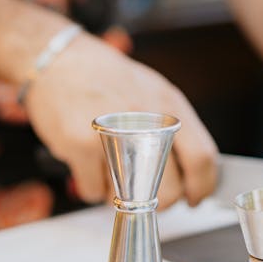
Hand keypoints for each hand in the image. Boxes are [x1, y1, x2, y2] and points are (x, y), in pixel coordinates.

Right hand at [25, 31, 217, 207]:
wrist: (60, 61)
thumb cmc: (108, 80)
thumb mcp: (155, 92)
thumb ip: (175, 130)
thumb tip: (194, 172)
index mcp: (170, 105)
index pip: (202, 158)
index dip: (202, 187)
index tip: (195, 198)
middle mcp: (146, 119)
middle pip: (169, 188)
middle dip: (159, 200)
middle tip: (147, 193)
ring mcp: (113, 134)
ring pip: (129, 197)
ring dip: (119, 192)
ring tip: (110, 165)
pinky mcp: (81, 145)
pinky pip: (94, 191)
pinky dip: (92, 186)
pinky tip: (89, 161)